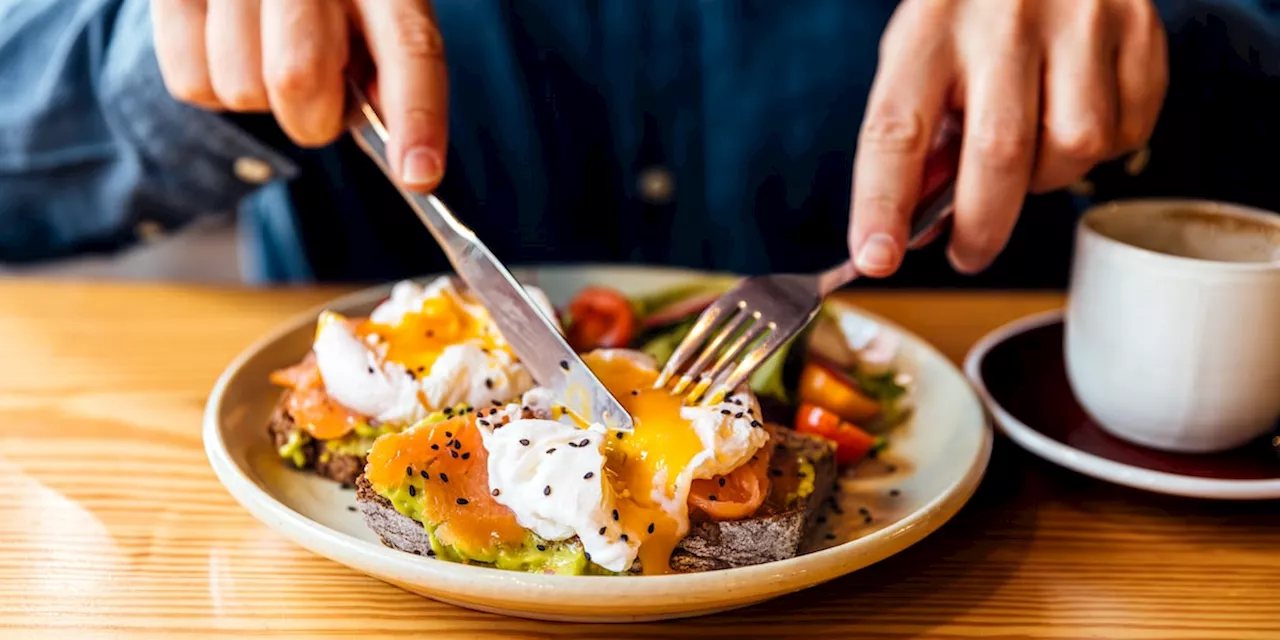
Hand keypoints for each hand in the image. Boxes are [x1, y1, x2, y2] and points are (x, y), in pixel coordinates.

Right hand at [151, 0, 448, 190]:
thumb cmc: (332, 4)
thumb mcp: (376, 21)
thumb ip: (392, 74)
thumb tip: (400, 148)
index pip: (408, 44)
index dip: (417, 115)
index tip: (418, 174)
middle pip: (299, 75)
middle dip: (312, 117)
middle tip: (319, 103)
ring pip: (241, 87)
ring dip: (261, 100)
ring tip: (271, 56)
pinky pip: (190, 81)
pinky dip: (213, 89)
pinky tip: (230, 49)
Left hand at [848, 0, 1166, 275]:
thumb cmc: (973, 8)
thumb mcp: (923, 51)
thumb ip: (919, 130)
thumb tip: (921, 223)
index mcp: (931, 27)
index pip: (896, 130)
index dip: (883, 204)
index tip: (878, 258)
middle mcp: (1005, 19)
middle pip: (999, 153)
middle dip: (982, 227)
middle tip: (967, 253)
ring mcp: (1080, 19)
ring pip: (1075, 147)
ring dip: (1048, 176)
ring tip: (1031, 148)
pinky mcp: (1138, 25)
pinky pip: (1127, 129)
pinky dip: (1101, 148)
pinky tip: (1075, 113)